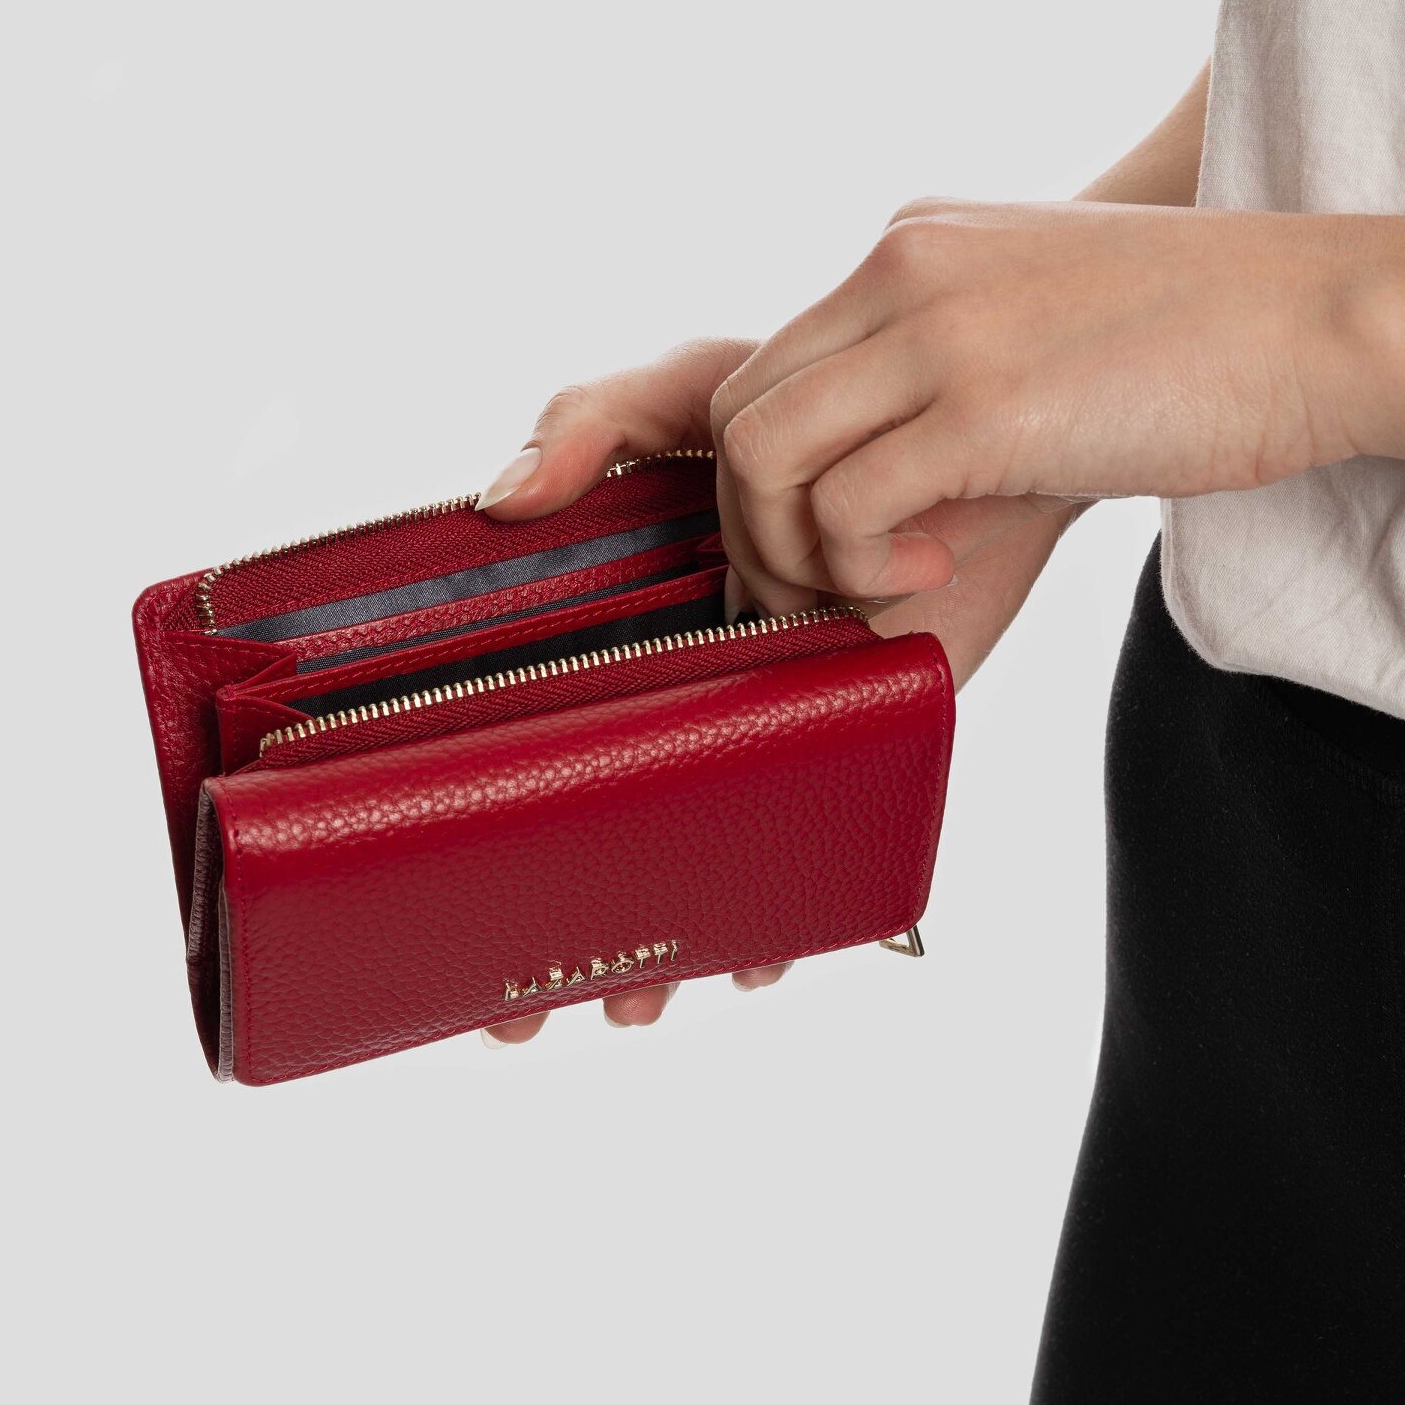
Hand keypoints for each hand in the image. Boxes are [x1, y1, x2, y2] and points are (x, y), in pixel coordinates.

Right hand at [479, 338, 794, 1046]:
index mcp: (610, 623)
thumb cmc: (813, 408)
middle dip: (552, 929)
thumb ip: (588, 425)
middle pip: (591, 827)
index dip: (477, 815)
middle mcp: (671, 690)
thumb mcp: (684, 397)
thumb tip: (497, 503)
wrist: (964, 431)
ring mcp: (754, 727)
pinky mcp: (842, 742)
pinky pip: (801, 846)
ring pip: (686, 861)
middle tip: (519, 1008)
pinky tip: (757, 958)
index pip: (523, 731)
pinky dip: (782, 912)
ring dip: (652, 946)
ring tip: (628, 1004)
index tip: (440, 890)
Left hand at [707, 198, 1371, 611]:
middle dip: (757, 530)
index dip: (763, 486)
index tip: (808, 551)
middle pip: (738, 418)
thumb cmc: (1186, 344)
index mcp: (906, 251)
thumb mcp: (1023, 337)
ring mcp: (936, 331)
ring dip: (797, 552)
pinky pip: (843, 506)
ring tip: (881, 581)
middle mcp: (900, 272)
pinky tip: (937, 564)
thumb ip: (930, 394)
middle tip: (819, 593)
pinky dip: (863, 566)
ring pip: (763, 457)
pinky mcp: (982, 404)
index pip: (764, 372)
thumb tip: (858, 517)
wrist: (1318, 321)